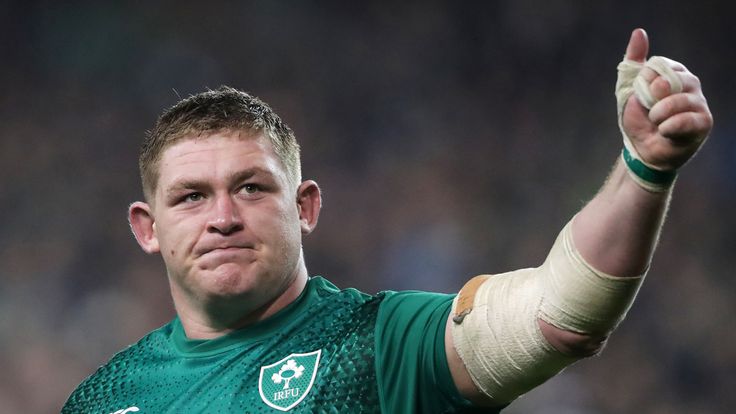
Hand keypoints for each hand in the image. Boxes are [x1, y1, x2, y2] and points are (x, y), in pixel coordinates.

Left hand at [621, 29, 712, 170]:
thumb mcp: (629, 89)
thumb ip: (633, 61)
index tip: (641, 94)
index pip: (658, 65)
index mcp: (673, 72)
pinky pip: (686, 120)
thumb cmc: (639, 118)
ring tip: (655, 122)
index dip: (644, 82)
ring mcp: (699, 102)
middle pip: (671, 80)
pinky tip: (664, 131)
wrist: (642, 148)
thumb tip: (639, 32)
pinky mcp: (703, 122)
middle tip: (649, 110)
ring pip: (679, 100)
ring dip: (658, 115)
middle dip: (652, 98)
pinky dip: (668, 127)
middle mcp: (690, 83)